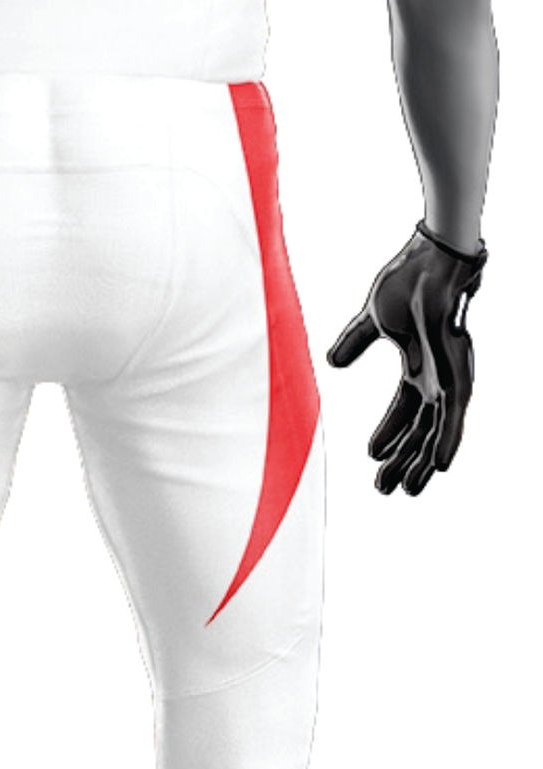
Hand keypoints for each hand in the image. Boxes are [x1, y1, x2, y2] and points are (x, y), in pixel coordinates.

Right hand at [327, 222, 486, 495]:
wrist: (430, 258)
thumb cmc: (407, 280)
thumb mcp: (372, 321)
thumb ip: (354, 343)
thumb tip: (332, 363)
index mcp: (419, 365)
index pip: (404, 411)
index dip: (389, 436)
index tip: (371, 457)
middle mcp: (438, 376)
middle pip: (422, 429)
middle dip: (404, 460)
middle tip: (388, 489)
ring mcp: (450, 376)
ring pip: (439, 430)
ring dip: (423, 461)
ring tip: (410, 489)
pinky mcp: (457, 373)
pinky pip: (455, 417)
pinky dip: (448, 442)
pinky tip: (440, 466)